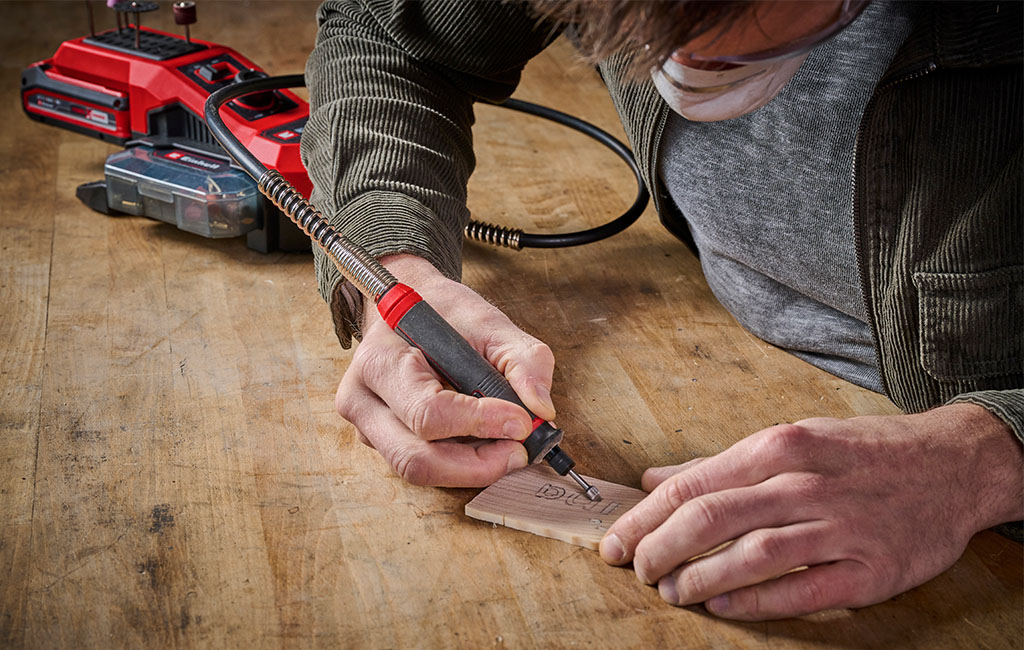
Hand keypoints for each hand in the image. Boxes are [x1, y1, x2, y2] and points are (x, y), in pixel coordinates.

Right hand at [334, 254, 555, 486]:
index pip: (427, 412)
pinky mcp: (383, 443)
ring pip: (420, 471)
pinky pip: (423, 467)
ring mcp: (368, 427)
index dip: (480, 423)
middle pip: (416, 459)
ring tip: (507, 447)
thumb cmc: (446, 314)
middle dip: (477, 465)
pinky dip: (461, 464)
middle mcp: (362, 401)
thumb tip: (541, 408)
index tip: (522, 421)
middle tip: (519, 451)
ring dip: (471, 469)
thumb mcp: (490, 323)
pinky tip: (485, 443)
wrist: (415, 309)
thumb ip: (524, 360)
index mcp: (380, 361)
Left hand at [600, 404, 1023, 619]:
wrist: (954, 464)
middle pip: (708, 519)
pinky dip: (752, 601)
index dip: (645, 519)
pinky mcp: (869, 569)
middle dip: (658, 549)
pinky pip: (799, 590)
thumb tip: (654, 480)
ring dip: (697, 579)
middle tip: (635, 570)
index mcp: (778, 446)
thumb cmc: (862, 452)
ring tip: (671, 591)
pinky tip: (722, 605)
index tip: (616, 541)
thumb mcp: (791, 440)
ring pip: (748, 556)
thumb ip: (718, 464)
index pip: (691, 485)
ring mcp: (839, 527)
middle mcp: (803, 482)